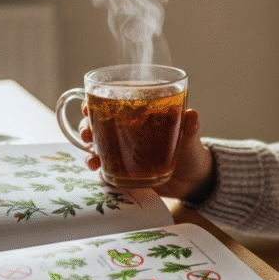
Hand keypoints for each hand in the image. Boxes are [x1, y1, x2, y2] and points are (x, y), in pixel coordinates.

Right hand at [79, 103, 215, 202]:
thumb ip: (190, 127)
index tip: (87, 106)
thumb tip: (192, 114)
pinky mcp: (125, 168)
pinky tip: (100, 173)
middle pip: (100, 121)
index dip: (98, 98)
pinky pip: (106, 166)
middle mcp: (129, 128)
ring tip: (92, 160)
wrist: (192, 180)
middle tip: (86, 134)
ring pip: (98, 143)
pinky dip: (100, 169)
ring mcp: (125, 148)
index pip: (117, 99)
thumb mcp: (190, 138)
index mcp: (143, 112)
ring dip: (89, 149)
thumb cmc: (190, 151)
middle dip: (87, 125)